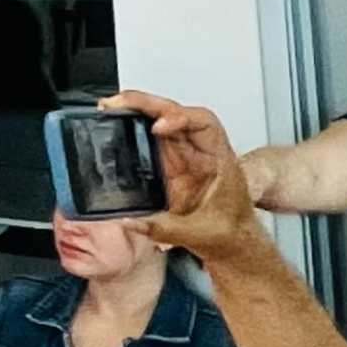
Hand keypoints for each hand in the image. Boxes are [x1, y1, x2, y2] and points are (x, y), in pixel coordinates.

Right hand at [107, 91, 264, 262]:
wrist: (234, 244)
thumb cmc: (230, 234)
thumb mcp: (197, 235)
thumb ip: (162, 228)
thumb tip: (129, 221)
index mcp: (219, 161)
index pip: (204, 124)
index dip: (179, 118)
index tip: (158, 126)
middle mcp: (202, 152)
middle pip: (177, 113)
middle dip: (148, 103)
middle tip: (118, 102)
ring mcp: (187, 157)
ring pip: (164, 120)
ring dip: (139, 109)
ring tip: (112, 107)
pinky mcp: (173, 165)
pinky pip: (155, 138)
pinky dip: (136, 126)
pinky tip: (119, 122)